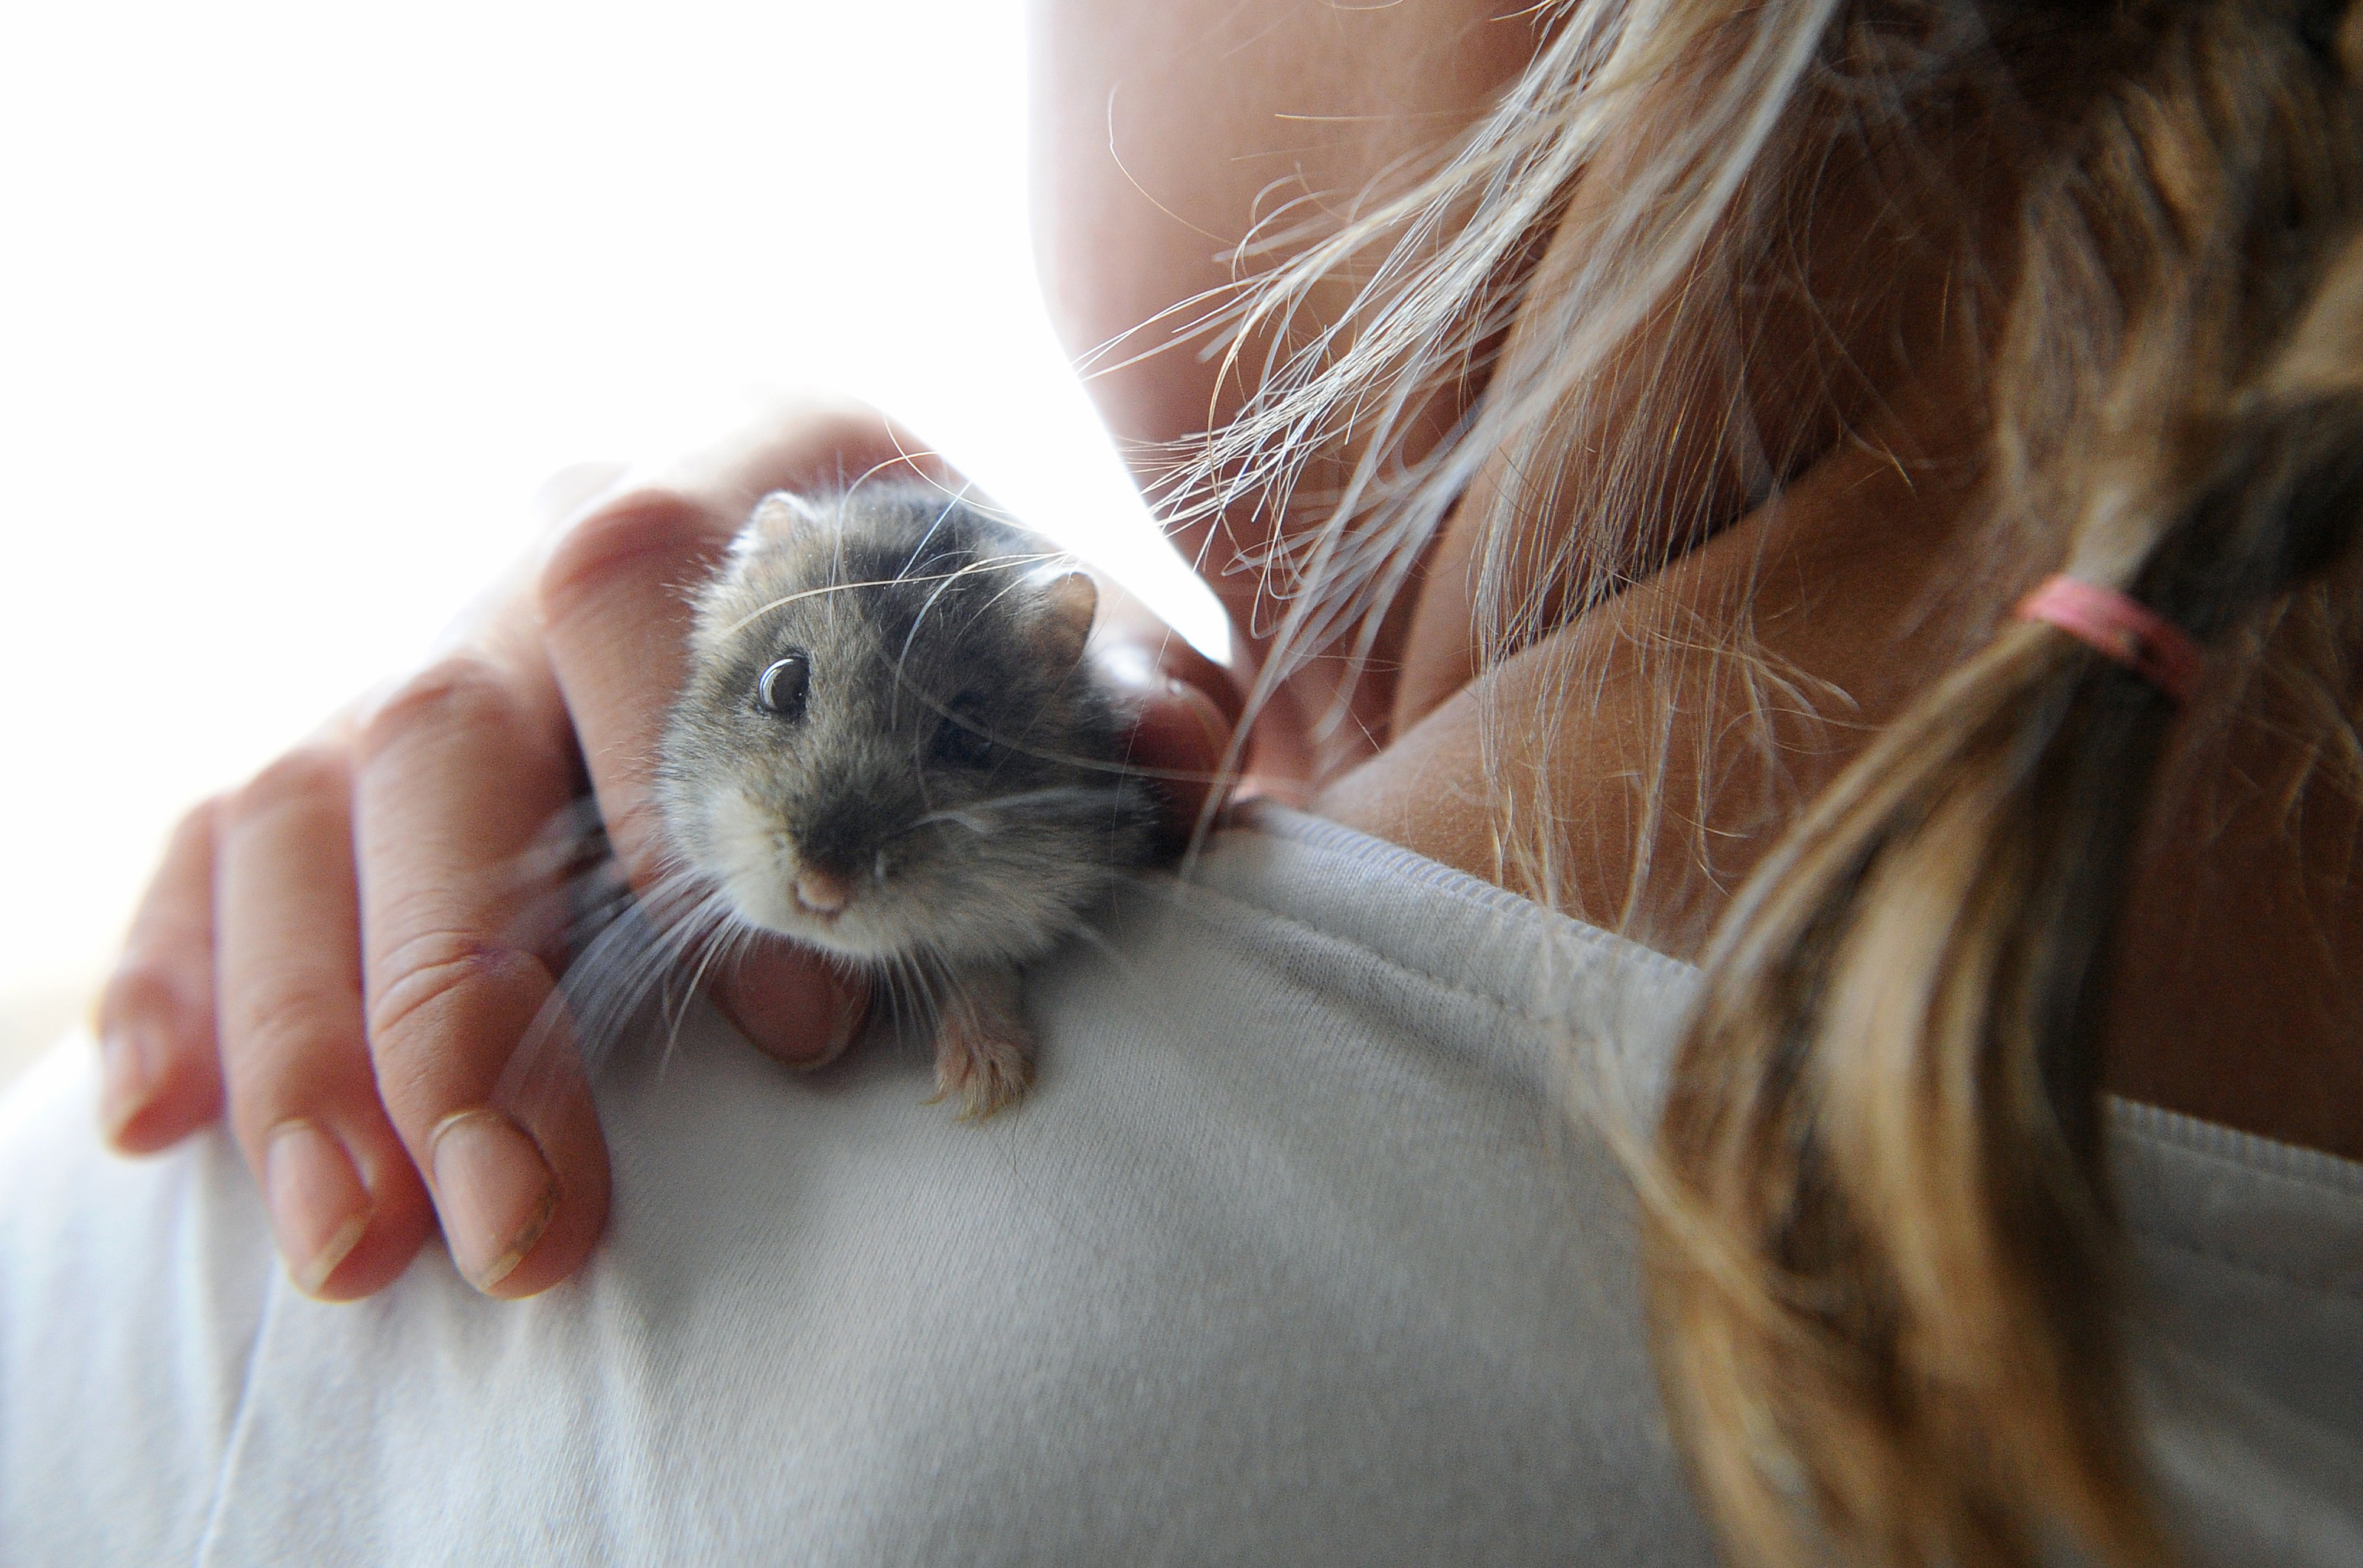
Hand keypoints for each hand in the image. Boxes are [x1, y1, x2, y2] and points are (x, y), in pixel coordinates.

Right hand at [93, 400, 1239, 1300]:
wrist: (852, 576)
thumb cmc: (970, 641)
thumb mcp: (1069, 655)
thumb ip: (1127, 699)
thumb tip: (1180, 758)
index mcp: (742, 478)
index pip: (653, 593)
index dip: (692, 807)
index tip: (800, 1026)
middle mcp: (543, 537)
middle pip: (440, 730)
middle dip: (469, 994)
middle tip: (531, 1223)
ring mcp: (417, 638)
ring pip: (296, 805)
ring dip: (313, 1037)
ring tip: (359, 1250)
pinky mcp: (331, 747)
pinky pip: (201, 843)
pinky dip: (175, 979)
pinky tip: (161, 1130)